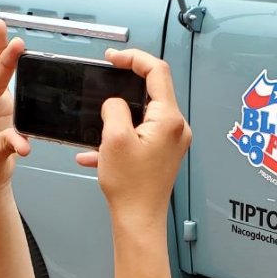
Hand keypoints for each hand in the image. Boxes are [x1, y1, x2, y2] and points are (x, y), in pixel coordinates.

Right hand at [76, 49, 191, 216]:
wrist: (138, 219)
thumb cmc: (131, 187)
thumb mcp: (114, 139)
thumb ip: (114, 108)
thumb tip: (114, 102)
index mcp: (169, 119)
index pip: (157, 71)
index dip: (134, 58)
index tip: (114, 57)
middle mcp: (176, 127)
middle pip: (153, 90)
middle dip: (126, 84)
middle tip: (107, 78)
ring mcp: (172, 140)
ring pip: (145, 112)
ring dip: (120, 113)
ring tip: (101, 122)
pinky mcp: (164, 152)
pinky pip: (142, 132)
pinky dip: (121, 134)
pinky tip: (99, 150)